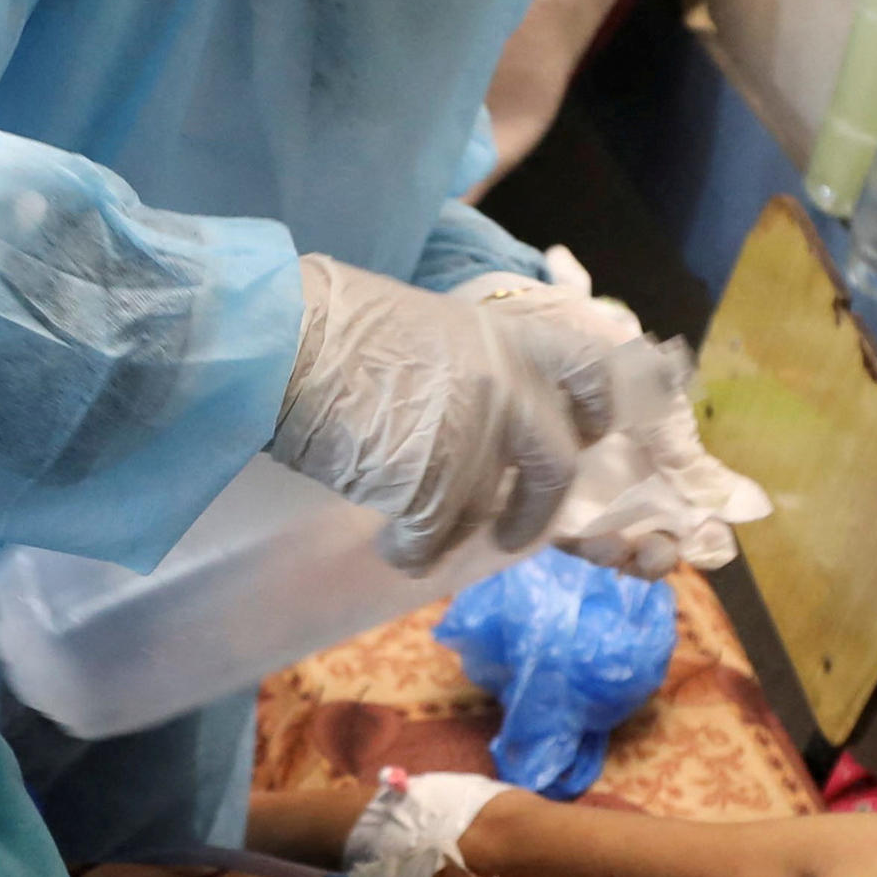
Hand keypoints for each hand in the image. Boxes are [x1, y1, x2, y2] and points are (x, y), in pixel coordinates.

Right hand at [265, 255, 617, 570]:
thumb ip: (466, 368)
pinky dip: (409, 551)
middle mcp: (507, 390)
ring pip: (479, 513)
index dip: (594, 410)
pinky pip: (431, 545)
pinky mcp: (435, 491)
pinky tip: (385, 537)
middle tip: (513, 532)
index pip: (589, 370)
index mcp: (505, 339)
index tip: (587, 435)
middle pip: (555, 467)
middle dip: (535, 511)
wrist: (282, 343)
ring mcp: (475, 443)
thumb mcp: (426, 326)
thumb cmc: (329, 324)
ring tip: (403, 522)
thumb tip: (469, 413)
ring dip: (444, 530)